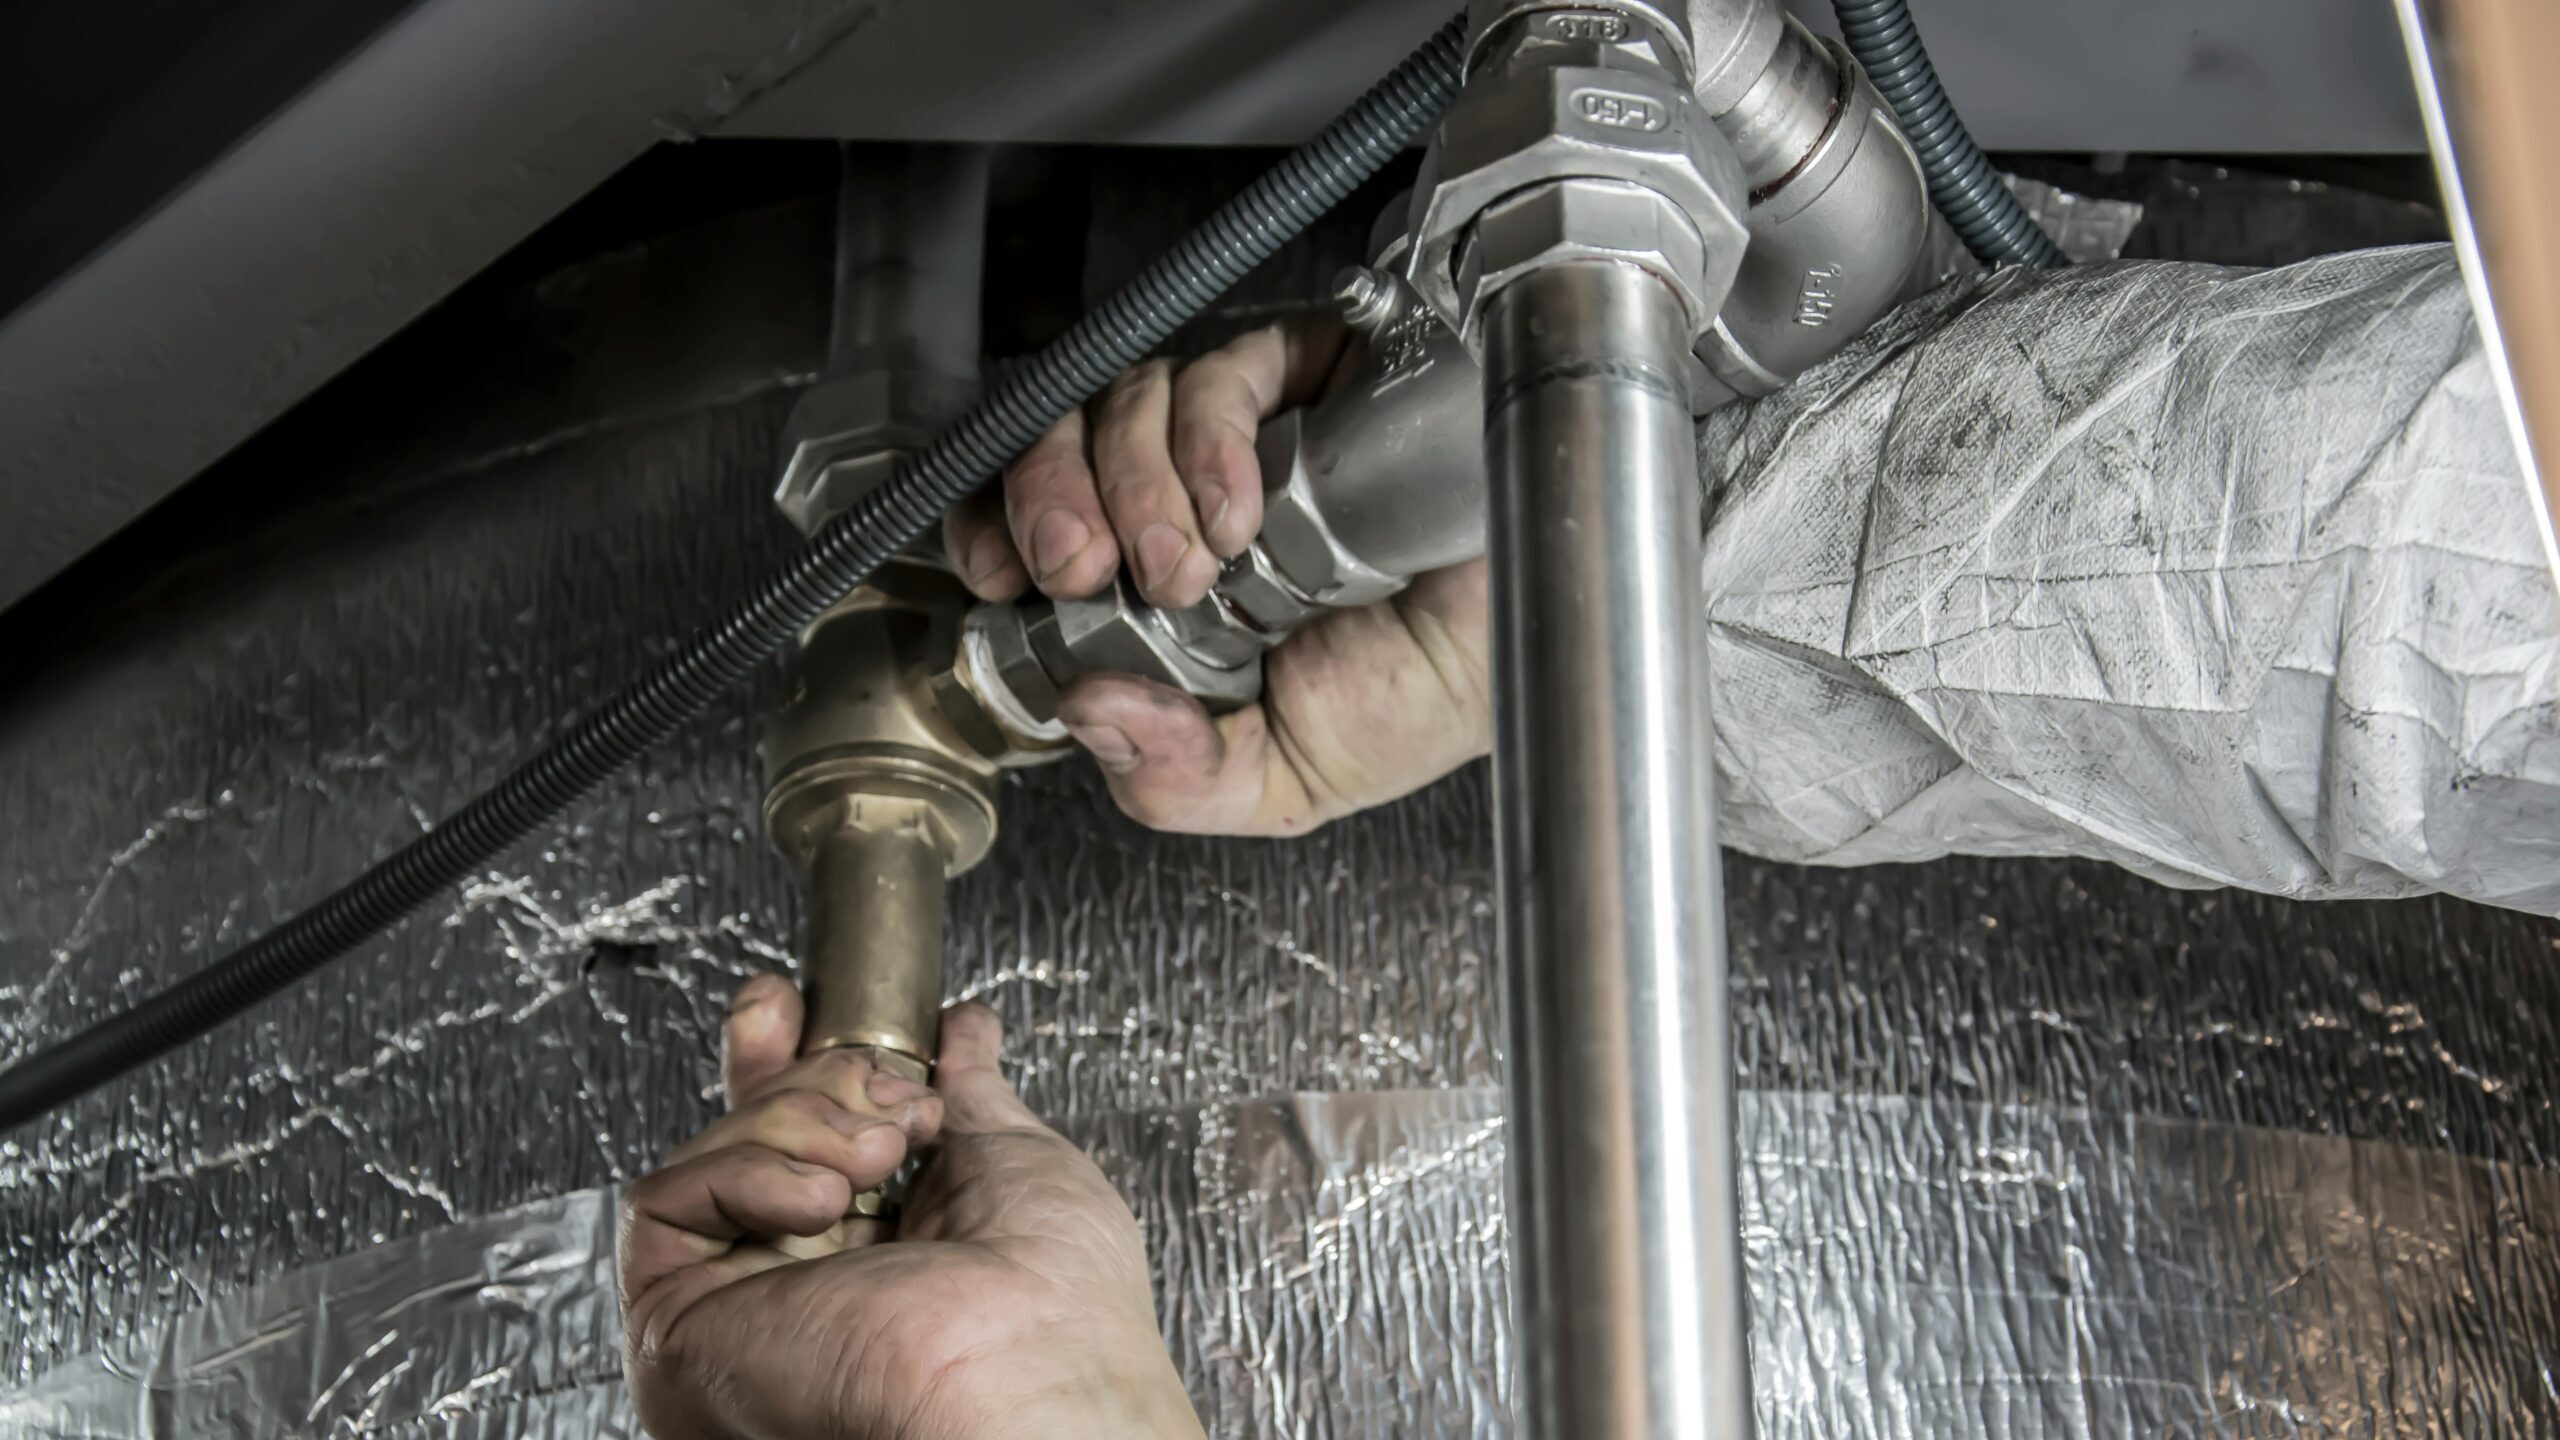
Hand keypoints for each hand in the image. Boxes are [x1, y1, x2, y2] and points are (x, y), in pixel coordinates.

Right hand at [619, 977, 1202, 1439]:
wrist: (1027, 1382)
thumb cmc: (1055, 1310)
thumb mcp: (1015, 1161)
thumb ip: (970, 1093)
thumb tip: (964, 1030)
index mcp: (879, 1259)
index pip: (798, 1143)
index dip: (785, 1061)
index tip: (792, 1005)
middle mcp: (799, 1288)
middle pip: (746, 1134)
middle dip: (806, 1076)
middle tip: (882, 1093)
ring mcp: (738, 1308)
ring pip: (712, 1153)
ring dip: (802, 1122)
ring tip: (874, 1162)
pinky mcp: (680, 1327)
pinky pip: (663, 1200)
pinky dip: (744, 1170)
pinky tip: (818, 1198)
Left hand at [943, 319, 1491, 836]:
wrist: (1546, 641)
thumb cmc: (1430, 695)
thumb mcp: (1282, 780)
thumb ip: (1178, 776)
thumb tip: (1087, 714)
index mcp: (1159, 586)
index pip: (1037, 521)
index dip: (997, 526)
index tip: (999, 573)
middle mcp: (1186, 497)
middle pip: (1059, 442)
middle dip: (1047, 500)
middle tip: (1083, 566)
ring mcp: (1244, 433)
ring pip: (1126, 399)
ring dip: (1133, 481)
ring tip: (1189, 564)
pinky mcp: (1308, 376)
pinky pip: (1222, 371)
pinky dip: (1210, 439)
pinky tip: (1244, 508)